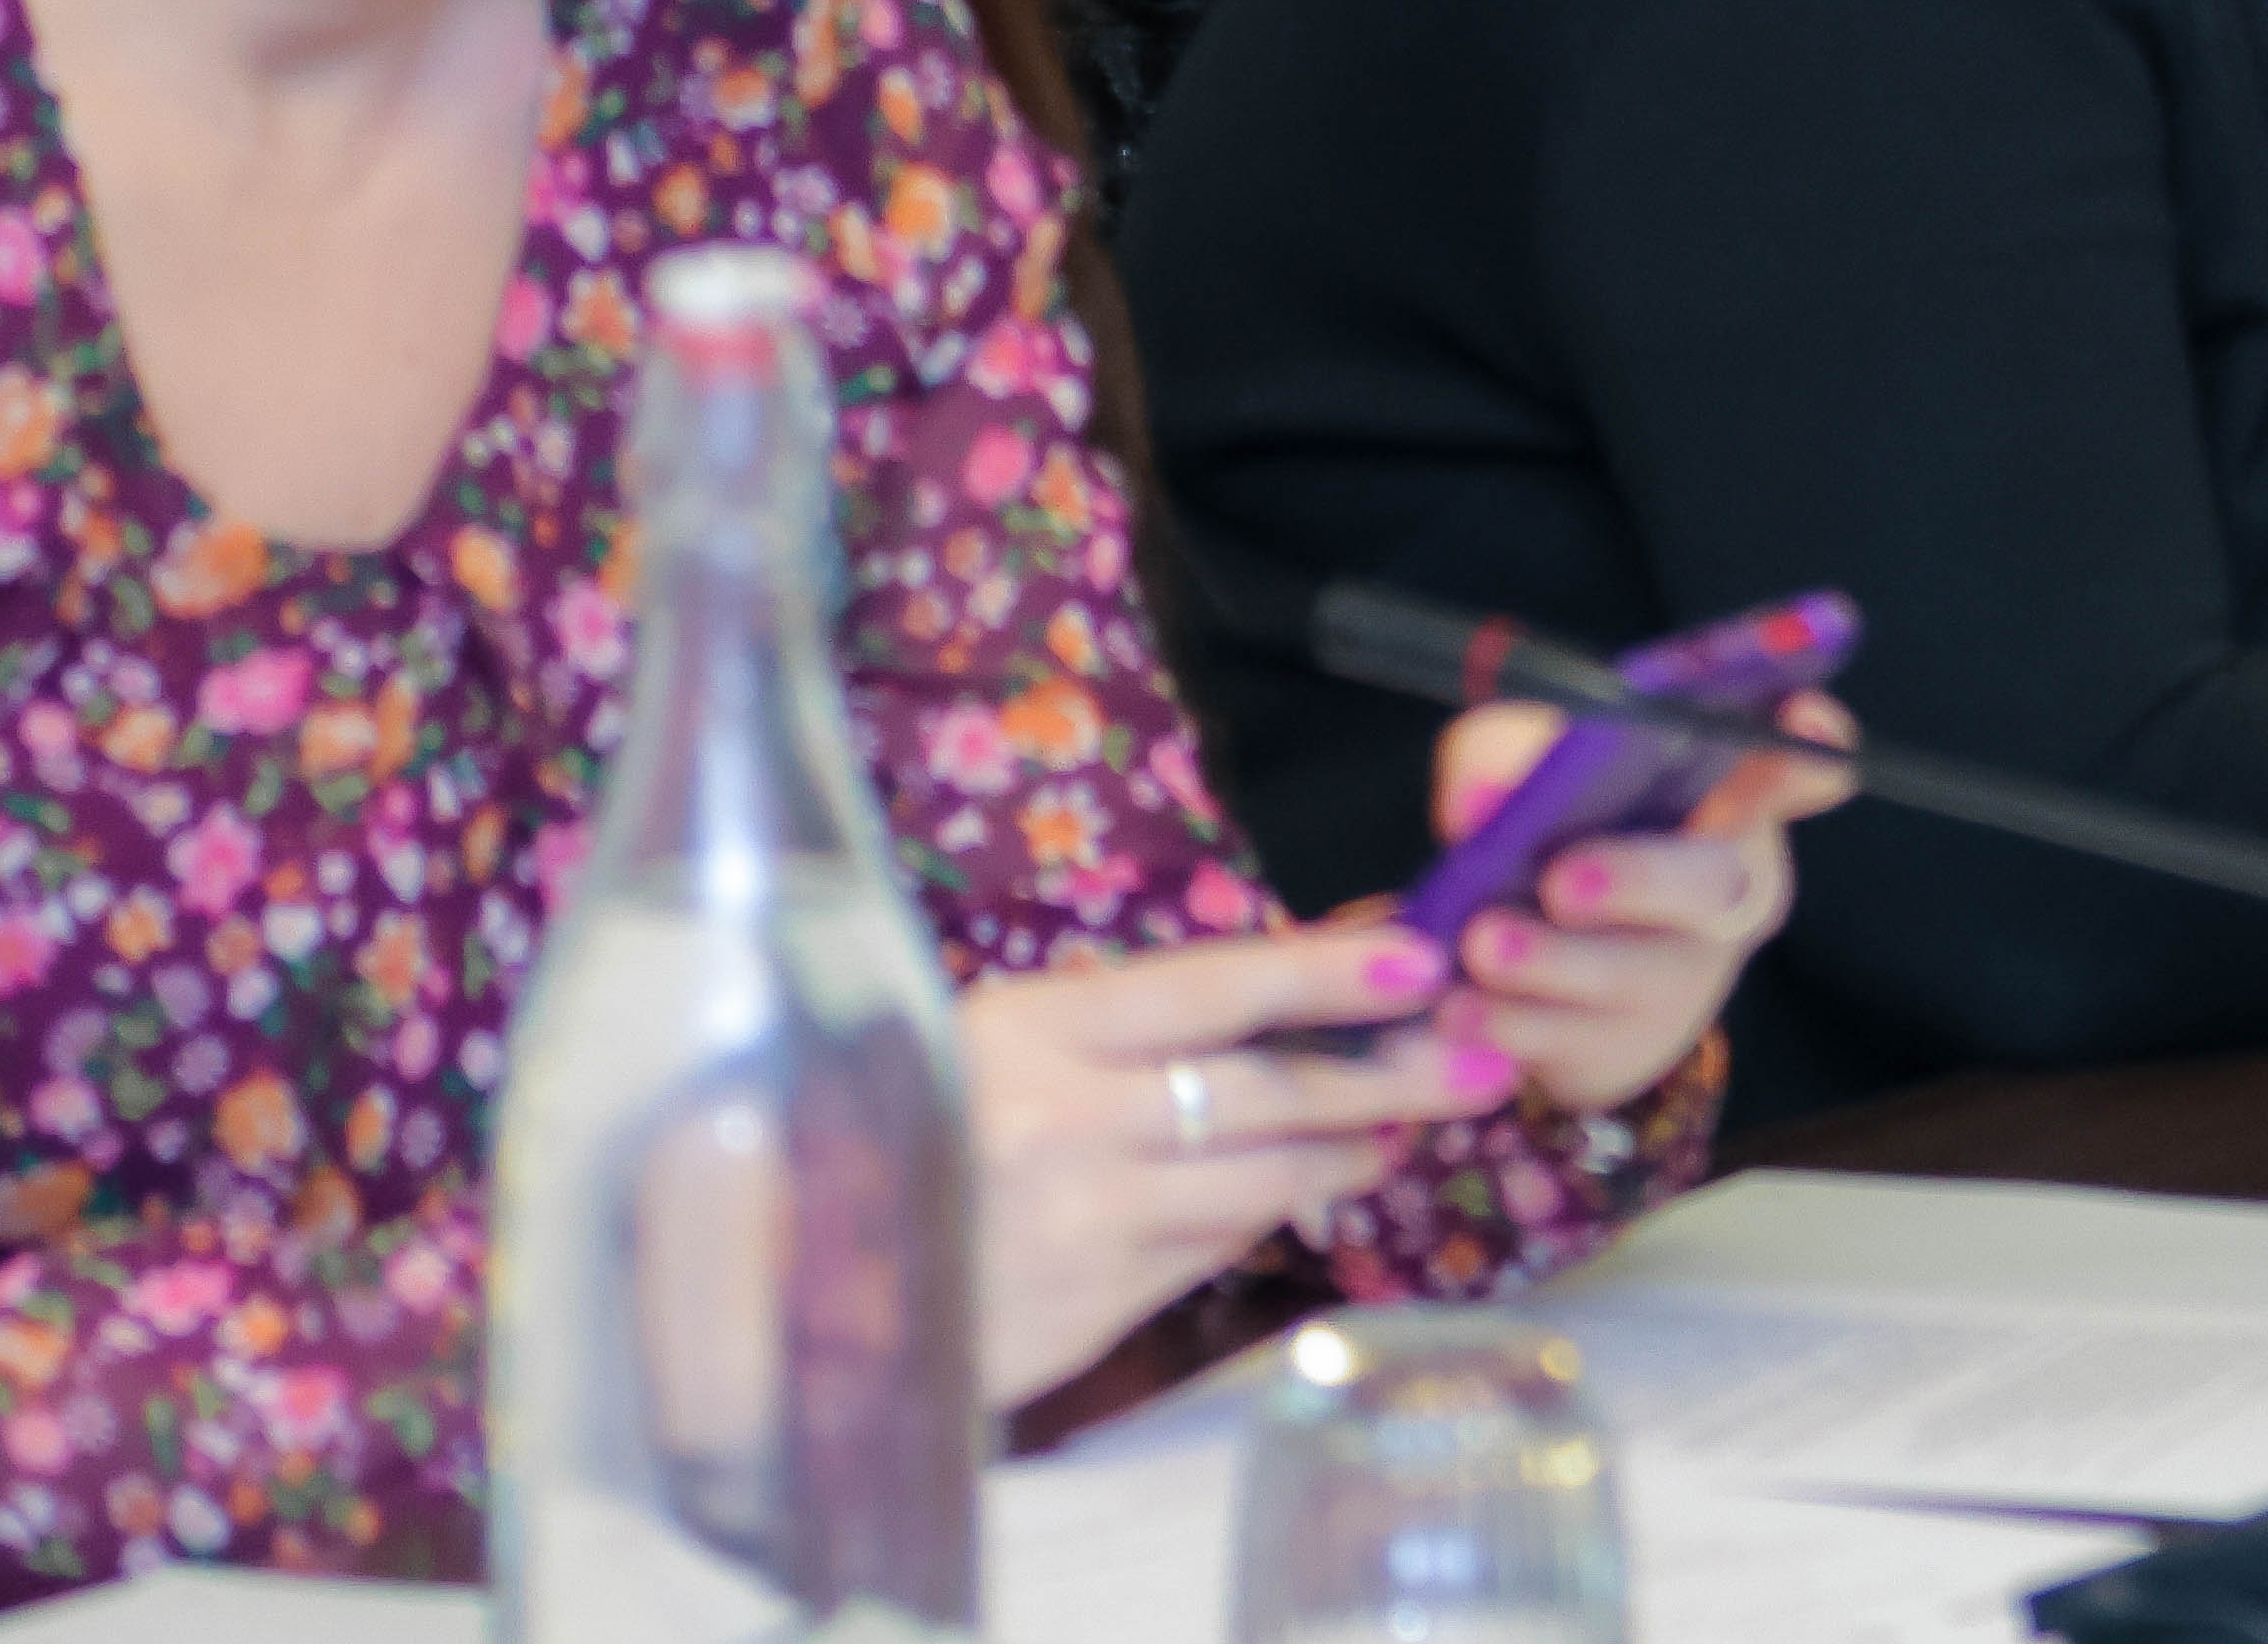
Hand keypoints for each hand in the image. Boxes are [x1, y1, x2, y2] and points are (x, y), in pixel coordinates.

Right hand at [958, 917, 1514, 1400]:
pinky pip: (1208, 1252)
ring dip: (1347, 1152)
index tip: (1423, 959)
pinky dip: (1263, 1216)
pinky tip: (1303, 1193)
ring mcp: (1077, 1223)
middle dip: (1392, 1076)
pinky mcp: (1084, 1308)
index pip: (1213, 988)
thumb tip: (1292, 979)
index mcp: (1035, 1031)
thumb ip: (1125, 1023)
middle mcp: (1064, 1124)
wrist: (784, 1277)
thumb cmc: (903, 1131)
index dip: (1327, 972)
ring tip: (1402, 1129)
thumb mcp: (995, 1043)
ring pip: (1258, 1180)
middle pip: (1268, 1093)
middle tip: (1483, 1063)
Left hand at [1421, 694, 1847, 1118]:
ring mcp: (1681, 982)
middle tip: (1563, 879)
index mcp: (1729, 803)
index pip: (1796, 772)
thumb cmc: (1556, 829)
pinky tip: (1458, 1007)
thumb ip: (1504, 757)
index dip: (1811, 751)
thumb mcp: (1527, 765)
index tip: (1802, 724)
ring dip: (1555, 964)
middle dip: (1639, 879)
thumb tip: (1484, 799)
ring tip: (1484, 945)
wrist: (1540, 967)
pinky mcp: (1624, 1051)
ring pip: (1633, 978)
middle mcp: (1726, 894)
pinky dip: (1506, 1027)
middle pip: (1713, 885)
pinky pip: (1569, 1047)